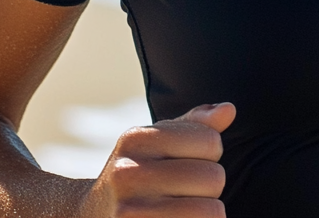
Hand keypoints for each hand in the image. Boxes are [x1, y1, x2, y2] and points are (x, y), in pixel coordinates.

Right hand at [79, 102, 235, 216]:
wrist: (89, 216)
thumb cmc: (138, 173)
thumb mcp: (158, 142)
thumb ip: (195, 125)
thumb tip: (229, 110)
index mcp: (136, 140)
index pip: (210, 140)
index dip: (210, 152)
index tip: (190, 160)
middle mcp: (128, 174)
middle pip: (213, 178)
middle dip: (210, 186)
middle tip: (186, 191)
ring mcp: (129, 213)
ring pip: (210, 212)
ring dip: (206, 212)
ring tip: (183, 208)